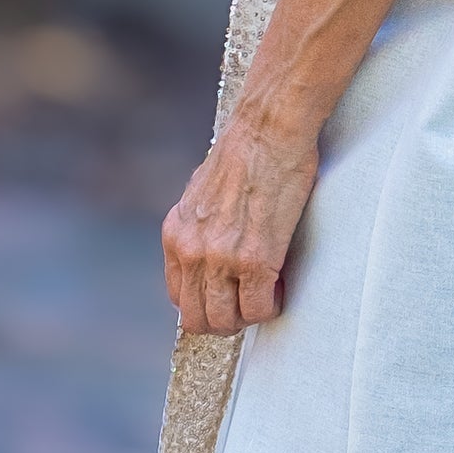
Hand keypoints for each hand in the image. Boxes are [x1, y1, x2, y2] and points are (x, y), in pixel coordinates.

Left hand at [162, 104, 318, 334]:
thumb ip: (199, 225)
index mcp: (175, 234)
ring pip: (225, 321)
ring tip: (265, 298)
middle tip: (247, 306)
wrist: (268, 131)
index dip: (205, 304)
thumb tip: (211, 243)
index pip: (178, 297)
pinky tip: (279, 288)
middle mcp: (191, 251)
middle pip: (197, 319)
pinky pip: (257, 309)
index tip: (227, 296)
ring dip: (246, 317)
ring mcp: (221, 259)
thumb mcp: (201, 191)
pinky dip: (270, 307)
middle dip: (224, 321)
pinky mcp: (255, 260)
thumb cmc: (245, 151)